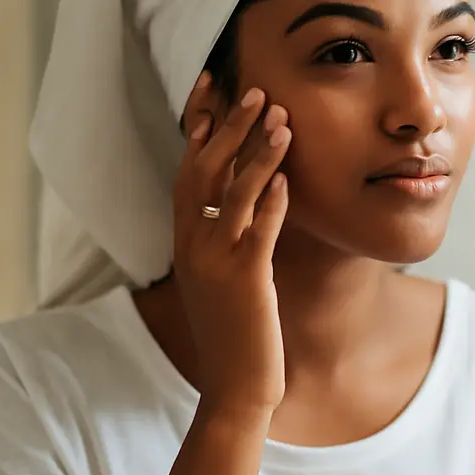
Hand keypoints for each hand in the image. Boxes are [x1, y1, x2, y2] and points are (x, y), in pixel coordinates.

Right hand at [173, 72, 291, 412]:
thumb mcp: (221, 277)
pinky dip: (271, 201)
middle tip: (254, 90)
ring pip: (232, 193)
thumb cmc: (235, 331)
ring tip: (280, 116)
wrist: (235, 388)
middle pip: (203, 170)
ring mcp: (216, 262)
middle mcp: (193, 245)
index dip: (199, 125)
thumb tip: (248, 197)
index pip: (189, 168)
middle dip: (228, 126)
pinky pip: (258, 230)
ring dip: (256, 152)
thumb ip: (226, 236)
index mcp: (186, 240)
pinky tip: (288, 176)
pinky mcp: (245, 280)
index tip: (212, 86)